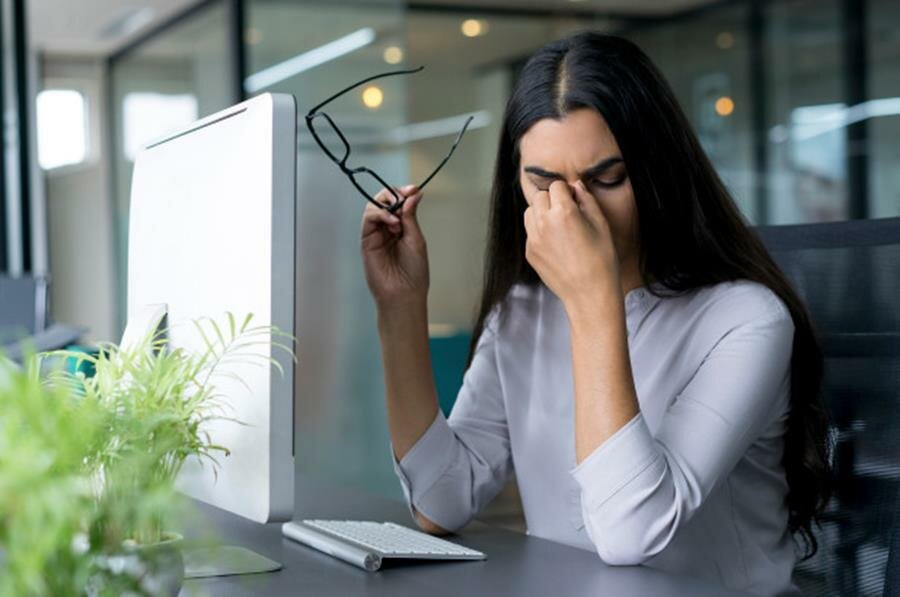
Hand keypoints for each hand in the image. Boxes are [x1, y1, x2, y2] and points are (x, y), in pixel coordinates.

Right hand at [361, 185, 428, 307]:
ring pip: (373, 205)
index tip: (413, 189)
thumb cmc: (413, 271)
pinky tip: (392, 222)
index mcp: (402, 227)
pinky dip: (379, 214)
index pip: (398, 201)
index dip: (404, 192)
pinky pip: (368, 218)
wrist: (404, 292)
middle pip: (384, 199)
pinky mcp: (366, 240)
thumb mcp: (416, 238)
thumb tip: (414, 192)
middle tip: (405, 197)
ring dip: (387, 204)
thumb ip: (411, 215)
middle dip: (394, 194)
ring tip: (398, 219)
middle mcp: (387, 228)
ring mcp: (376, 233)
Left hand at [523, 180, 619, 308]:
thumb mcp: (601, 225)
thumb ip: (587, 200)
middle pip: (540, 197)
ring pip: (530, 212)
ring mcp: (533, 239)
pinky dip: (539, 232)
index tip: (574, 201)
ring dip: (542, 213)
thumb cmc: (601, 260)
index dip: (567, 192)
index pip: (556, 186)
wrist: (589, 294)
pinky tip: (556, 244)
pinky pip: (530, 232)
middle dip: (552, 200)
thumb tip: (576, 186)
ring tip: (559, 227)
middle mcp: (544, 223)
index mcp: (563, 212)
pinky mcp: (530, 253)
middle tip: (567, 213)